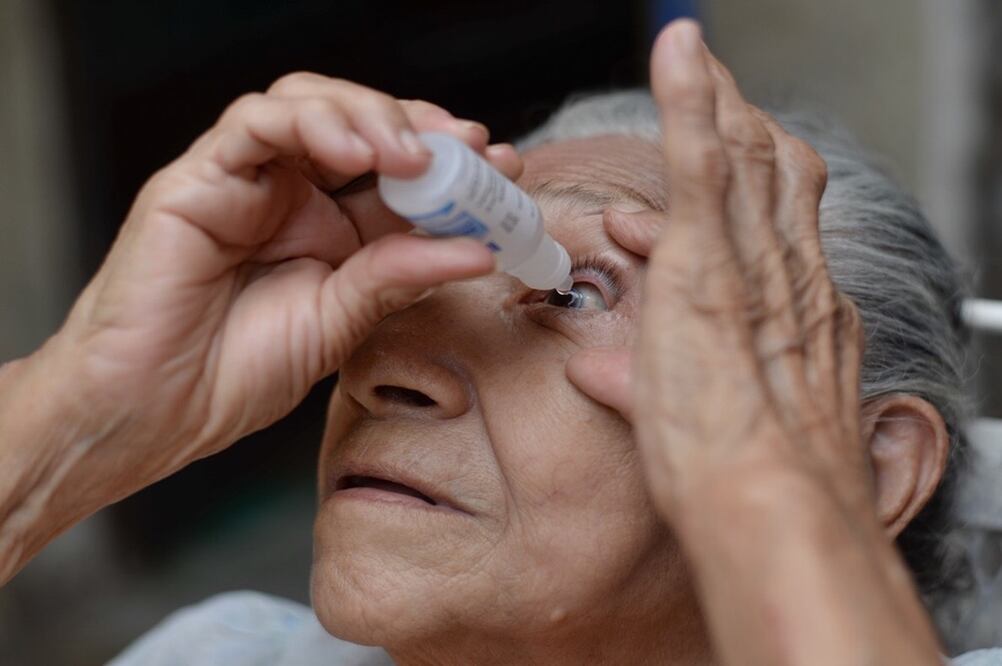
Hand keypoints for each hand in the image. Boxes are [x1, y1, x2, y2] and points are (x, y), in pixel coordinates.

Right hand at [47, 74, 519, 487]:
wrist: (153, 414)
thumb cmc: (234, 373)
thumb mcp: (341, 323)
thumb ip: (398, 278)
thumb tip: (476, 250)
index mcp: (331, 228)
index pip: (400, 175)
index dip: (453, 164)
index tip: (503, 168)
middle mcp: (293, 194)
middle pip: (363, 126)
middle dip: (422, 129)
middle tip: (470, 148)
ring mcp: (247, 180)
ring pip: (312, 105)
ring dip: (371, 117)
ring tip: (415, 155)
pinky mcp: (199, 177)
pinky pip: (254, 124)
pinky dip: (310, 124)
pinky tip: (356, 153)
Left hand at [566, 20, 941, 664]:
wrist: (762, 502)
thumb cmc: (736, 477)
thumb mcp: (676, 416)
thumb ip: (635, 381)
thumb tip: (594, 370)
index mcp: (787, 310)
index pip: (768, 226)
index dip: (733, 193)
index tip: (688, 177)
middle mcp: (782, 275)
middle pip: (771, 174)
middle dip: (738, 124)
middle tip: (709, 85)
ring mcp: (749, 264)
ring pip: (742, 156)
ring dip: (714, 100)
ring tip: (687, 55)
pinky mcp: (710, 262)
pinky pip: (702, 161)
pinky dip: (690, 101)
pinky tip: (677, 51)